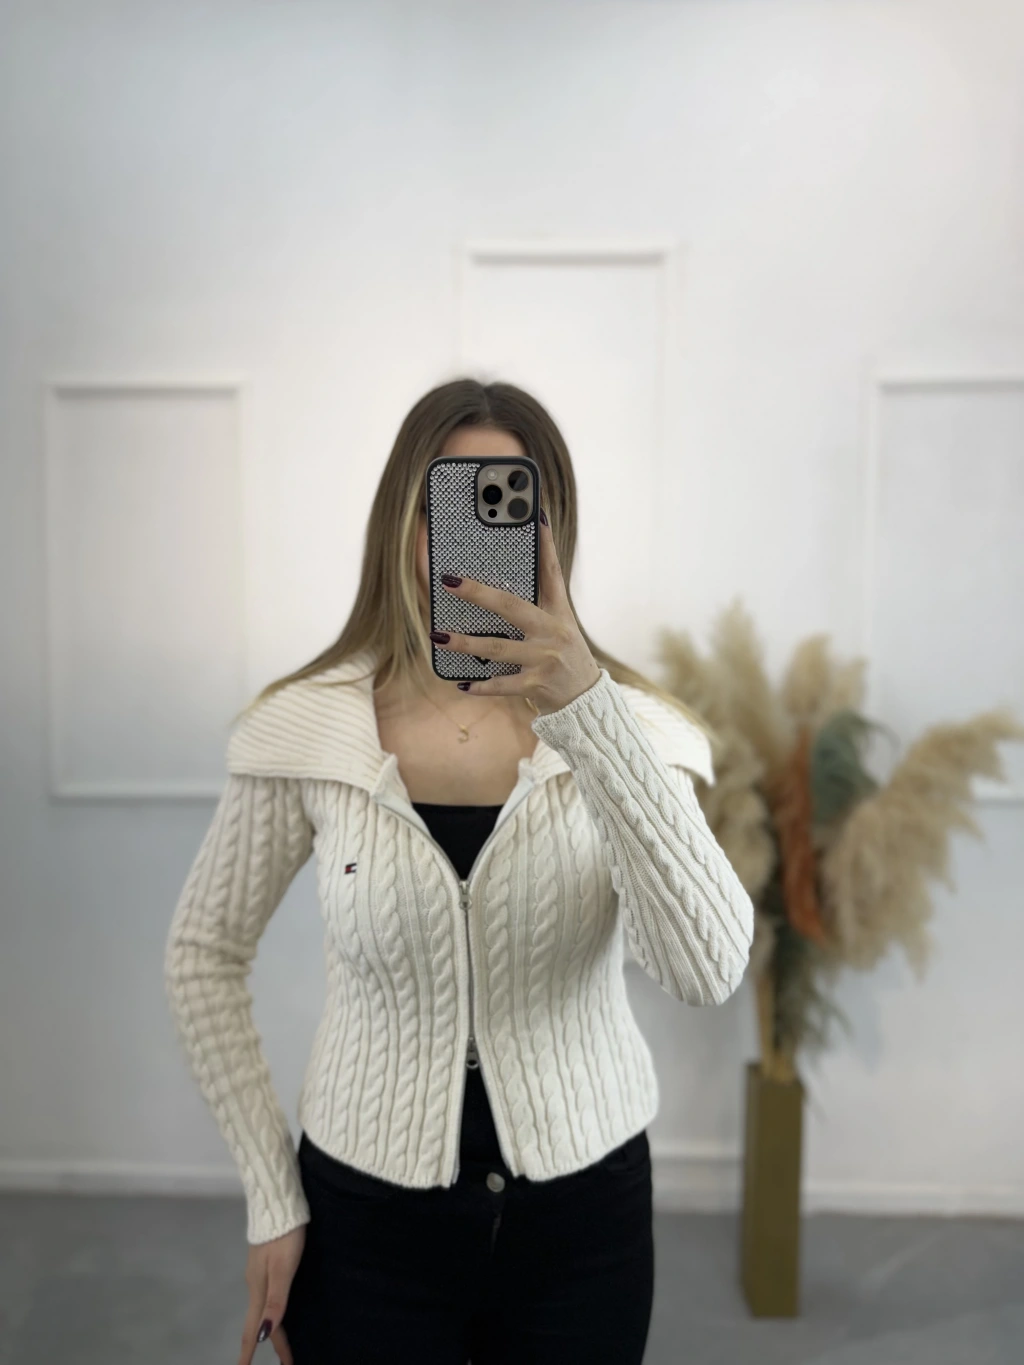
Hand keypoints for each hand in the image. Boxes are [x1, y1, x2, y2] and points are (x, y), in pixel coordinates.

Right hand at [238, 1225, 304, 1364]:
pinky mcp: (266, 1263)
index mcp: (259, 1289)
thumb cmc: (285, 1234)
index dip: (250, 1354)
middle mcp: (256, 1284)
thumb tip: (262, 1335)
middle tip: (284, 1362)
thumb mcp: (284, 1268)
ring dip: (272, 1330)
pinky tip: (279, 1309)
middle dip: (267, 1345)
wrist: (278, 1201)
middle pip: (259, 1322)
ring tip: (281, 1344)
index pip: (253, 1329)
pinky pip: (268, 1296)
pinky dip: (273, 1311)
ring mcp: (259, 1273)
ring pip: (263, 1309)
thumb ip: (276, 1300)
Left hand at [430, 508, 601, 715]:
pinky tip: (461, 683)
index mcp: (558, 611)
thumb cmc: (562, 656)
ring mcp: (545, 658)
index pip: (552, 571)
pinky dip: (481, 685)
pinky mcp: (538, 684)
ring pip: (498, 647)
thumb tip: (491, 588)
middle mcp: (553, 631)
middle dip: (478, 593)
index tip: (536, 515)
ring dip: (465, 643)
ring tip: (437, 636)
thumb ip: (532, 607)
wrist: (585, 700)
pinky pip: (502, 684)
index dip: (545, 542)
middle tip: (449, 581)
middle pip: (512, 606)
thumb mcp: (557, 626)